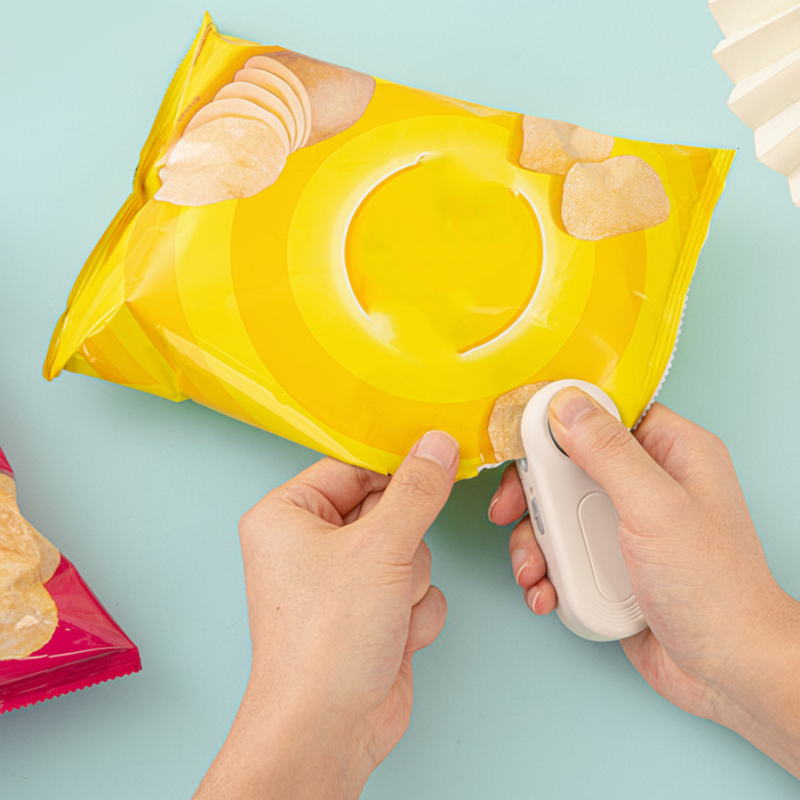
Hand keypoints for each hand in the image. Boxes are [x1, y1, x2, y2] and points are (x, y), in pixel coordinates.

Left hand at [194, 431, 457, 799]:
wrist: (329, 726)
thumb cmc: (324, 640)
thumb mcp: (379, 546)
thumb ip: (417, 490)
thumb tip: (436, 446)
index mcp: (289, 515)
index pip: (352, 466)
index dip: (393, 469)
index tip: (431, 462)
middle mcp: (312, 545)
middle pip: (388, 509)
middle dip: (402, 543)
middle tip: (390, 565)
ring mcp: (345, 582)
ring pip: (411, 550)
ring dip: (411, 582)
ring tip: (384, 609)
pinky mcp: (372, 613)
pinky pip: (418, 589)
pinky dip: (415, 613)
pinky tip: (391, 636)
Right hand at [489, 388, 799, 776]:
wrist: (725, 672)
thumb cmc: (716, 591)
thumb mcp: (655, 508)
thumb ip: (607, 452)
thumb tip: (565, 405)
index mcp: (671, 452)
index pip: (603, 413)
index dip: (557, 420)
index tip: (522, 437)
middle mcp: (646, 484)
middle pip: (567, 464)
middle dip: (533, 493)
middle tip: (511, 510)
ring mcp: (625, 525)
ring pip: (557, 513)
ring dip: (534, 542)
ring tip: (533, 570)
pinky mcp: (608, 563)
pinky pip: (561, 553)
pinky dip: (545, 573)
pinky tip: (547, 592)